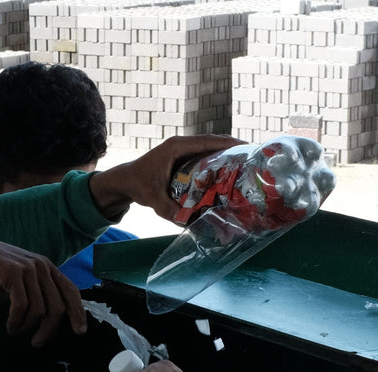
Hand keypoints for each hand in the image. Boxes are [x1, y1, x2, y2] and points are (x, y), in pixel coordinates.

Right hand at [0, 236, 86, 346]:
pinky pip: (21, 307)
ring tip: (16, 331)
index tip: (80, 331)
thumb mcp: (22, 280)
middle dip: (48, 330)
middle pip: (57, 308)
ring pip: (39, 311)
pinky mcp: (13, 274)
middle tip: (37, 343)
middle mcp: (41, 266)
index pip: (71, 291)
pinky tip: (10, 326)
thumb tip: (51, 319)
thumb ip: (38, 292)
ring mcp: (28, 269)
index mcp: (47, 267)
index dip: (78, 312)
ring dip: (27, 327)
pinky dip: (16, 322)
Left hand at [88, 134, 245, 222]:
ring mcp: (181, 149)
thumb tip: (189, 224)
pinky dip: (216, 159)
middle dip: (233, 148)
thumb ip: (171, 211)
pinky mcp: (182, 156)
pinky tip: (228, 170)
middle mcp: (180, 144)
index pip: (207, 141)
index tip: (247, 147)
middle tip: (253, 157)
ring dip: (226, 153)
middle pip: (213, 142)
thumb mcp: (155, 200)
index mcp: (176, 147)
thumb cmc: (138, 186)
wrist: (125, 180)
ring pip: (209, 147)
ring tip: (245, 163)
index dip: (228, 143)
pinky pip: (203, 154)